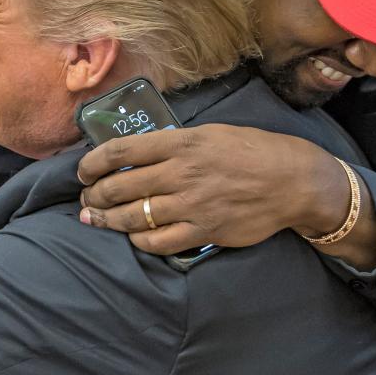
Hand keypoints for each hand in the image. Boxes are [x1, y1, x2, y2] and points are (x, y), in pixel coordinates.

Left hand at [76, 124, 349, 254]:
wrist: (292, 180)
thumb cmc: (251, 150)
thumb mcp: (209, 133)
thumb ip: (173, 144)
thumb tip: (137, 154)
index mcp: (180, 142)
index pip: (120, 151)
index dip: (92, 163)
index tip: (83, 172)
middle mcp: (180, 172)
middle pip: (119, 186)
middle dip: (94, 195)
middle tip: (86, 200)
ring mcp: (191, 204)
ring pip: (133, 217)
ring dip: (108, 220)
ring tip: (95, 219)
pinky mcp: (204, 231)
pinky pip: (159, 241)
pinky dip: (139, 240)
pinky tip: (133, 236)